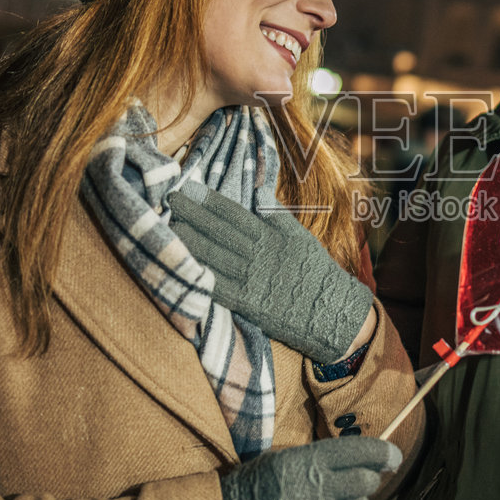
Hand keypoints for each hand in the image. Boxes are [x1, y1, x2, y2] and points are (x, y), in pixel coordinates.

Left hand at [167, 187, 371, 363]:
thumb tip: (259, 190)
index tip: (188, 188)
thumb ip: (277, 215)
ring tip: (169, 227)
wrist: (330, 311)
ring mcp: (249, 280)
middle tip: (169, 201)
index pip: (232, 213)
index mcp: (269, 237)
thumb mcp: (302, 237)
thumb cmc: (316, 271)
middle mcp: (256, 255)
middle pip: (217, 231)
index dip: (208, 200)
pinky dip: (199, 275)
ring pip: (213, 256)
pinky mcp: (246, 303)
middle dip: (192, 215)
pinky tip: (182, 266)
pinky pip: (218, 287)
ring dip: (189, 242)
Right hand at [219, 436, 401, 499]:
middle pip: (366, 481)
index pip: (359, 451)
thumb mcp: (282, 460)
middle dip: (364, 481)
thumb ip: (319, 457)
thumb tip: (361, 458)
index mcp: (308, 460)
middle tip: (350, 485)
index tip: (393, 457)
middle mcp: (318, 487)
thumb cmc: (254, 489)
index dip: (382, 453)